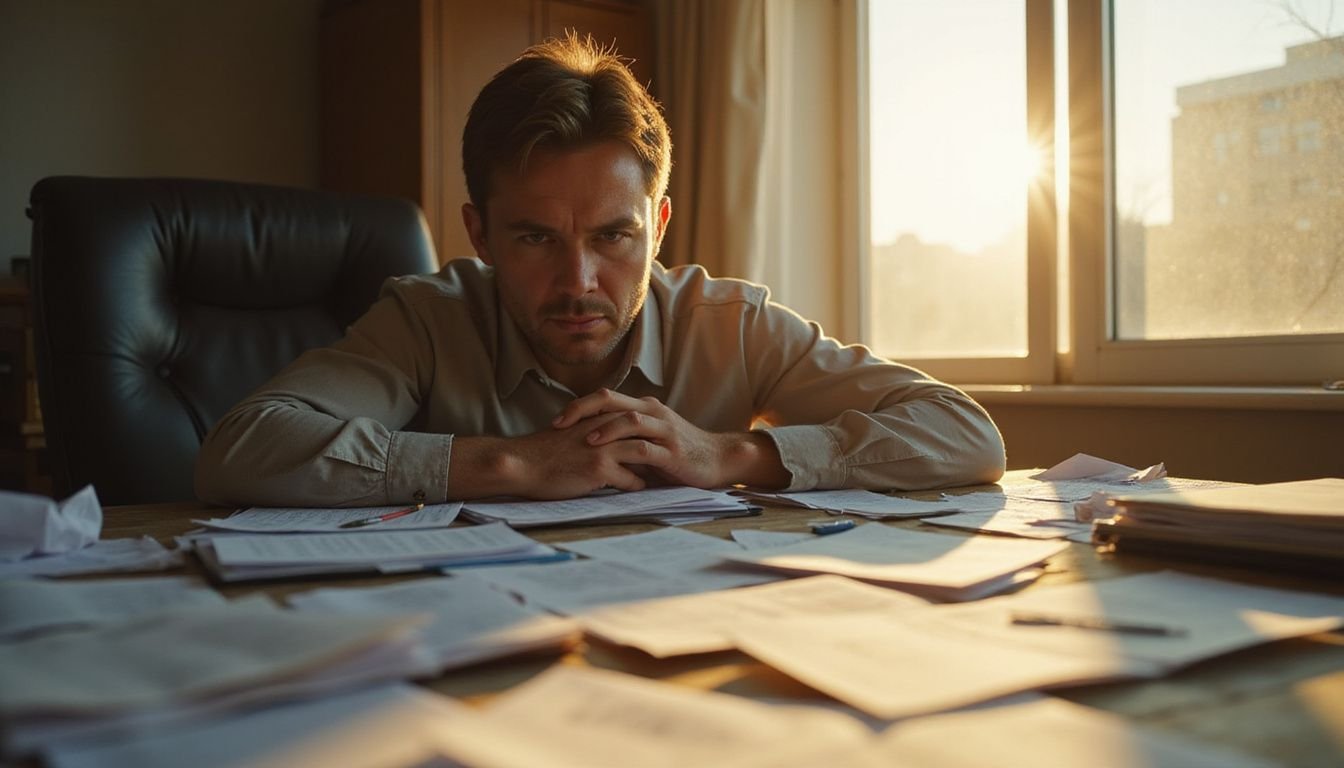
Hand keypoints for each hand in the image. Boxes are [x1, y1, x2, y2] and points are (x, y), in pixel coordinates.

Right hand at [448, 410, 675, 499]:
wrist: (523, 464)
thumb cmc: (543, 452)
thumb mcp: (572, 432)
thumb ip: (594, 431)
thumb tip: (610, 440)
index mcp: (598, 417)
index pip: (635, 419)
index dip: (650, 431)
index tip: (660, 443)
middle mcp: (604, 429)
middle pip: (645, 433)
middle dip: (660, 446)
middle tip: (672, 460)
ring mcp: (604, 448)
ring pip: (644, 454)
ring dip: (655, 467)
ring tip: (662, 477)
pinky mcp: (600, 469)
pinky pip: (631, 480)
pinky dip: (638, 486)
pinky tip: (638, 491)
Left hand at [552, 389, 776, 488]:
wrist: (718, 458)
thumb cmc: (679, 453)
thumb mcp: (648, 442)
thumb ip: (623, 440)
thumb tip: (588, 449)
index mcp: (643, 408)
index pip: (605, 398)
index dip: (578, 406)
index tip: (556, 421)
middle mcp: (652, 412)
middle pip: (611, 400)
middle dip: (582, 410)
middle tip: (558, 424)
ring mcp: (664, 429)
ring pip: (630, 420)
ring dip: (605, 429)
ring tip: (585, 440)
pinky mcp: (673, 450)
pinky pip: (647, 447)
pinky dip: (627, 452)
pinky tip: (613, 461)